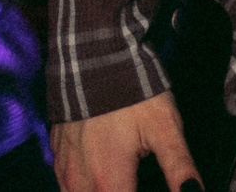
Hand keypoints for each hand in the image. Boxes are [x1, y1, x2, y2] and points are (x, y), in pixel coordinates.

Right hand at [52, 93, 199, 191]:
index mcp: (109, 180)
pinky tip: (97, 178)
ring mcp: (65, 169)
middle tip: (135, 181)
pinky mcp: (56, 155)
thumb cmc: (135, 94)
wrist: (94, 57)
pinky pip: (66, 186)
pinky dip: (82, 188)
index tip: (151, 187)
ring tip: (120, 181)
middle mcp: (81, 182)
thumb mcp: (165, 127)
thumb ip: (179, 167)